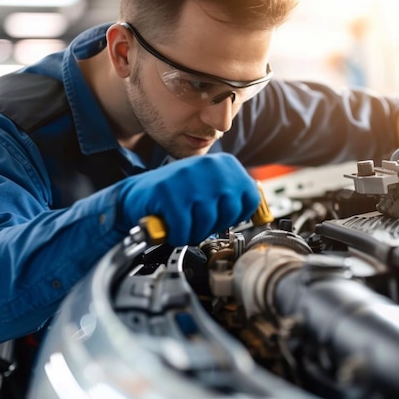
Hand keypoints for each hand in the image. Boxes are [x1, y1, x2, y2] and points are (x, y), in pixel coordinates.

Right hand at [116, 153, 259, 245]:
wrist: (138, 195)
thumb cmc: (178, 195)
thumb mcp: (213, 188)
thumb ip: (235, 195)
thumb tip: (260, 213)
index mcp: (226, 164)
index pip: (251, 198)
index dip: (236, 215)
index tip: (221, 216)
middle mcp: (210, 166)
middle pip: (230, 213)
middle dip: (213, 226)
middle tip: (197, 222)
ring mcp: (188, 177)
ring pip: (208, 222)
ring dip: (194, 232)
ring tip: (184, 223)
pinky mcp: (168, 191)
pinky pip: (184, 227)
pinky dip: (178, 234)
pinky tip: (172, 226)